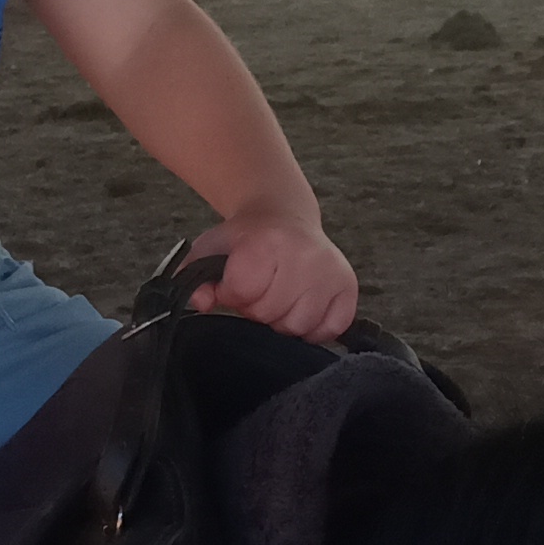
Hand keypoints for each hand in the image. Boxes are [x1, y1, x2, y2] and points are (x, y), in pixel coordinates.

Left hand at [191, 214, 357, 342]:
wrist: (283, 215)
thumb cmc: (247, 238)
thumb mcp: (210, 248)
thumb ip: (195, 275)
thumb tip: (201, 302)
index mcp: (268, 241)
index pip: (242, 292)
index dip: (231, 293)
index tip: (234, 281)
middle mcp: (305, 255)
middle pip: (270, 314)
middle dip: (257, 309)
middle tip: (259, 290)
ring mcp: (330, 271)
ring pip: (299, 326)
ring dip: (283, 320)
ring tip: (280, 298)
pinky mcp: (348, 285)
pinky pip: (329, 328)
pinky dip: (313, 327)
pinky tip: (302, 306)